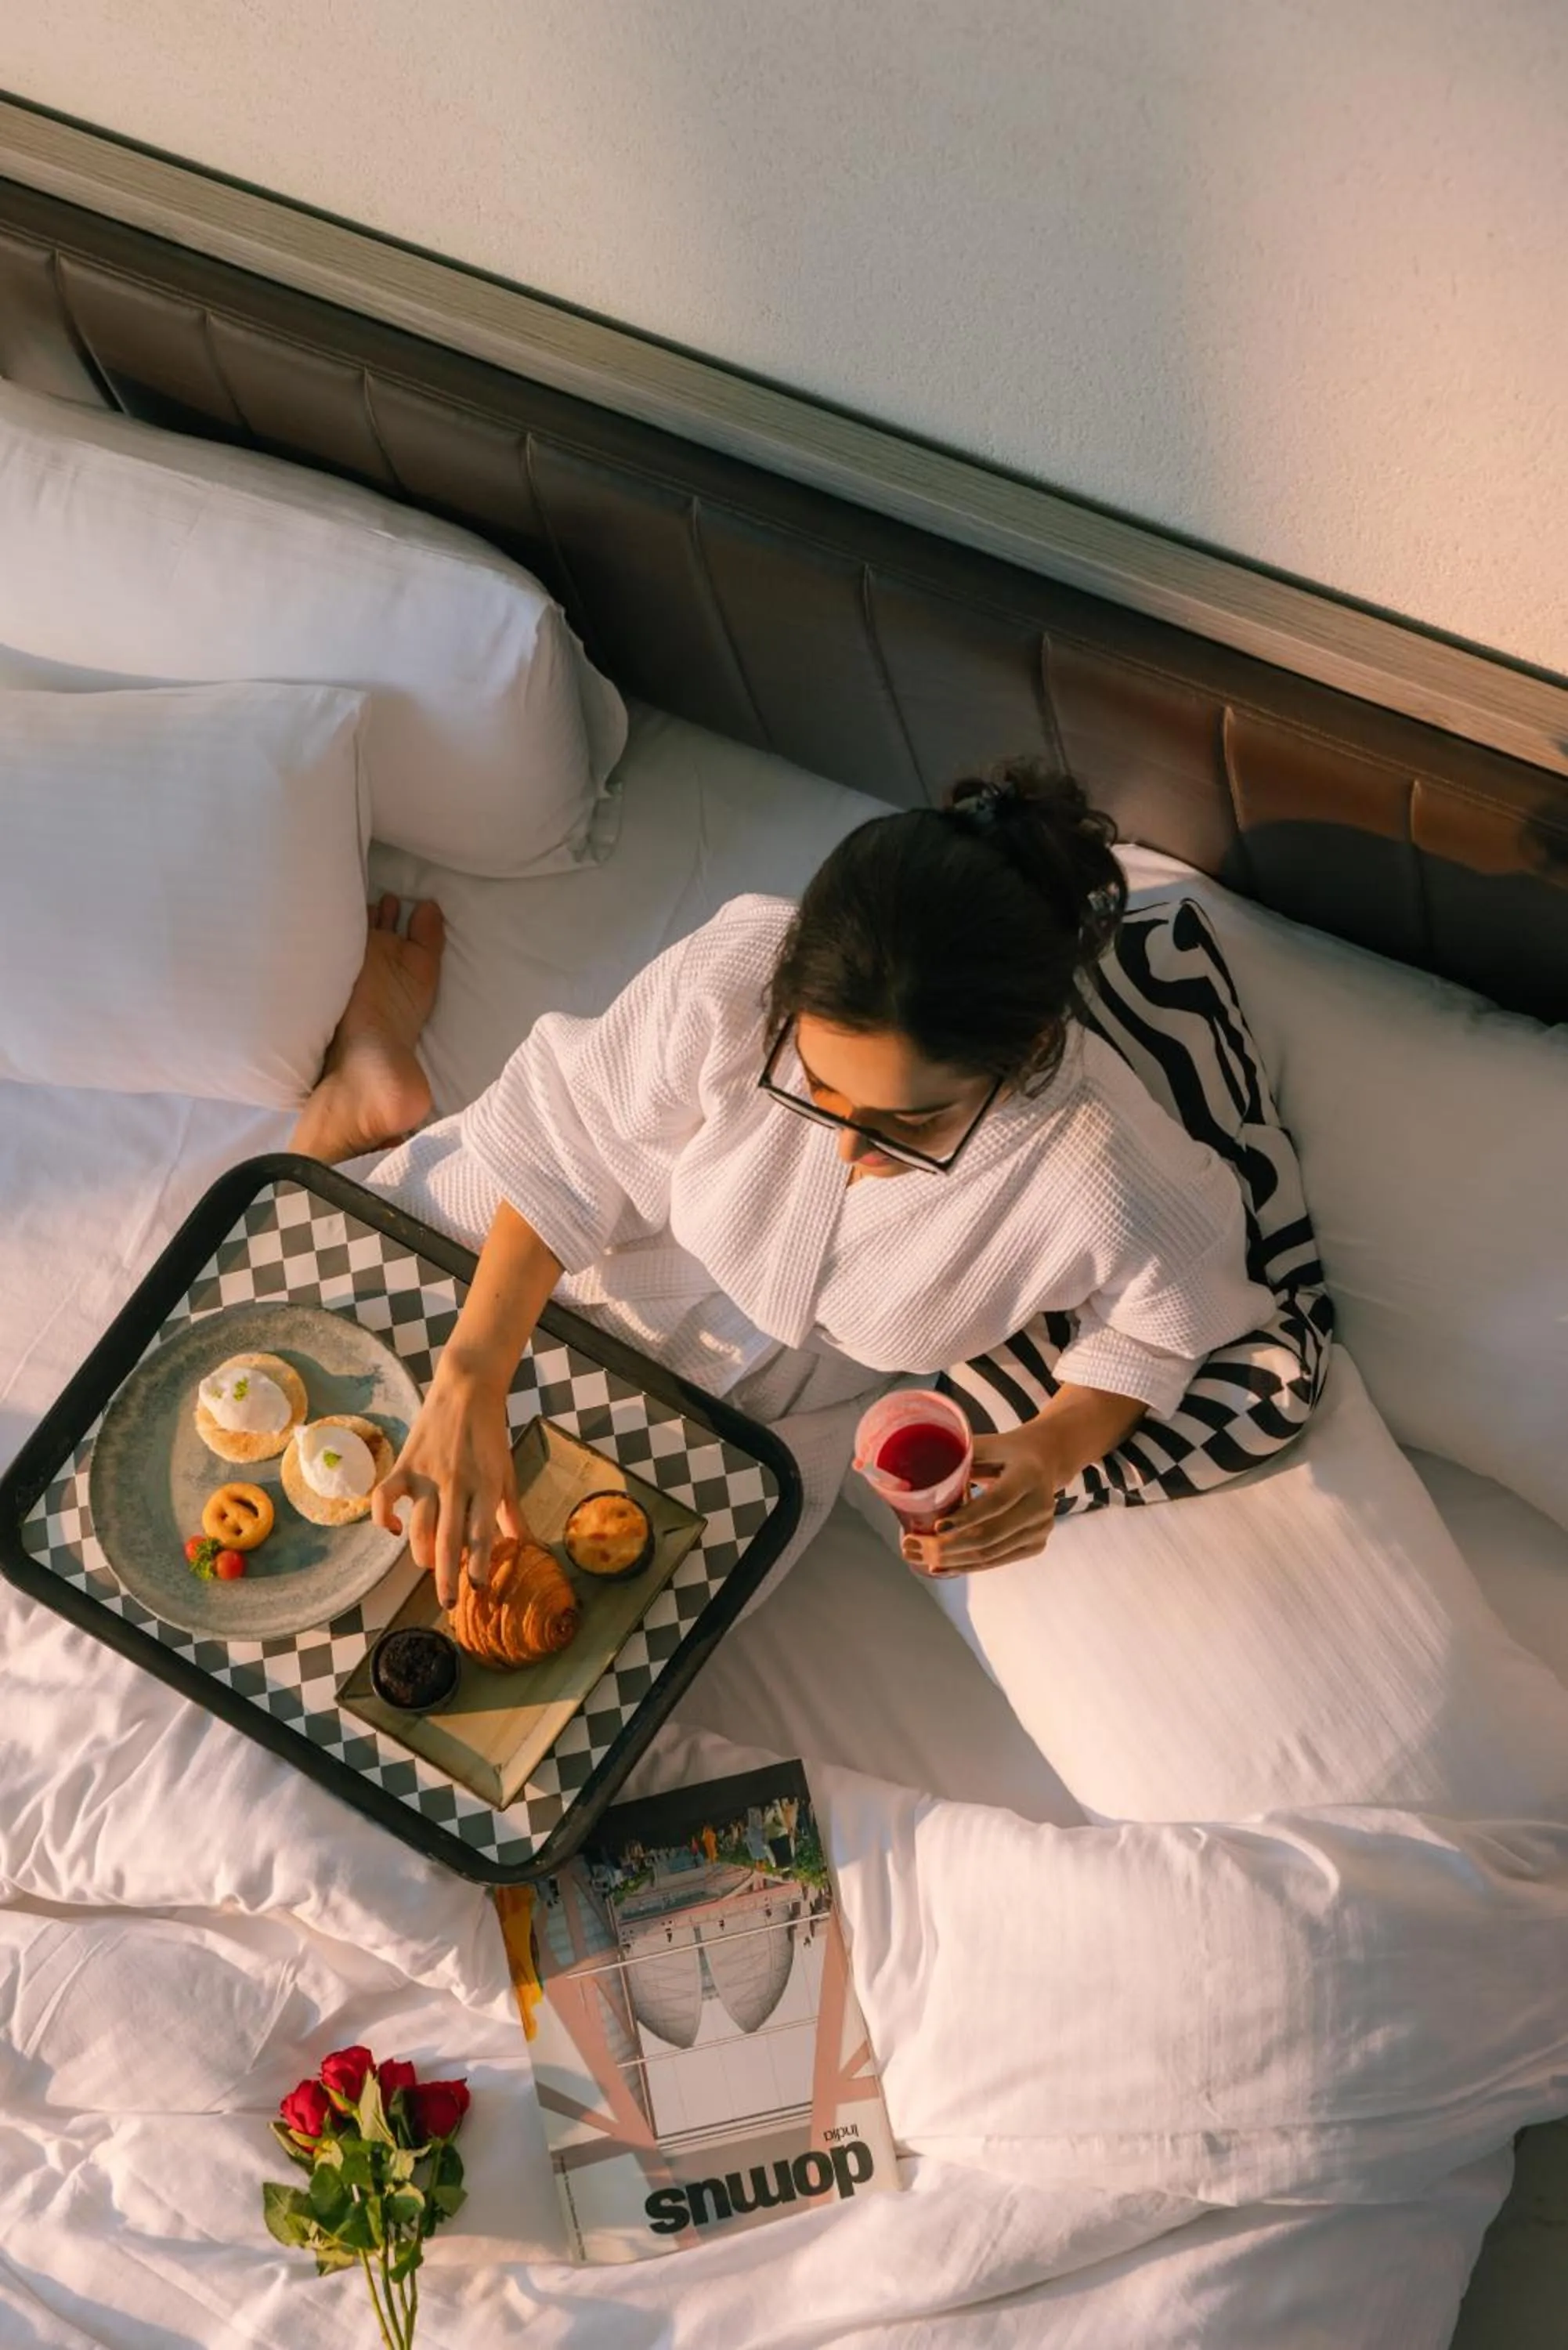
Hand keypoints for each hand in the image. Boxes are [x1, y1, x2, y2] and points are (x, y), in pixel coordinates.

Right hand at [371, 1357, 523, 1608]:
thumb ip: (511, 1512)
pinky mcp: (405, 1464)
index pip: (482, 1534)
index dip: (480, 1565)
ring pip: (419, 1526)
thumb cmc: (489, 1435)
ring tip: (427, 1564)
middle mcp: (457, 1484)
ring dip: (421, 1553)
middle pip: (449, 1539)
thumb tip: (527, 1547)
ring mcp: (428, 1474)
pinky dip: (384, 1517)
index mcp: (486, 1486)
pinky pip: (386, 1497)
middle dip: (446, 1576)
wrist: (467, 1388)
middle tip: (446, 1603)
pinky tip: (393, 1530)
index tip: (478, 1591)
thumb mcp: (505, 1472)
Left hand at [901, 1425, 1065, 1576]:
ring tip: (918, 1557)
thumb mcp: (985, 1445)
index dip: (966, 1517)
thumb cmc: (1005, 1452)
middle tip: (913, 1546)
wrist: (1044, 1461)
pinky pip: (997, 1560)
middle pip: (990, 1534)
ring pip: (990, 1553)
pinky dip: (967, 1565)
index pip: (996, 1501)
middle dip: (947, 1546)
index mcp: (1028, 1473)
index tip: (936, 1527)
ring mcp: (1041, 1528)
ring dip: (951, 1560)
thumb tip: (911, 1473)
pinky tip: (942, 1566)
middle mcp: (1040, 1504)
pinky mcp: (1036, 1544)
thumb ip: (955, 1456)